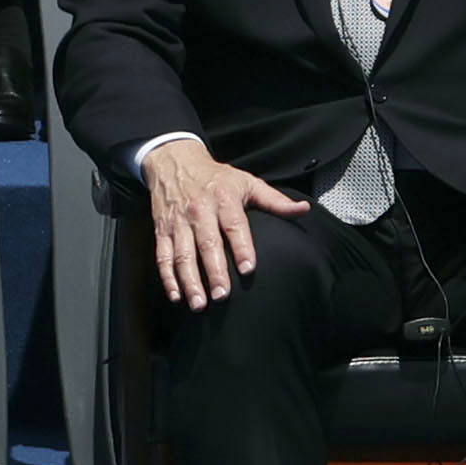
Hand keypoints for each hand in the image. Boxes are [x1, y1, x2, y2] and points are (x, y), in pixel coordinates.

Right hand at [144, 136, 308, 303]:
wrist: (174, 161)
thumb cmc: (216, 177)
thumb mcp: (247, 181)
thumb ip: (275, 200)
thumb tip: (304, 210)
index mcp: (223, 198)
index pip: (234, 225)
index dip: (242, 247)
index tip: (248, 269)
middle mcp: (199, 210)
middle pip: (207, 244)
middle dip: (214, 272)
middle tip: (222, 296)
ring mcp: (178, 222)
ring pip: (182, 255)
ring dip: (190, 282)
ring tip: (199, 304)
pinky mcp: (161, 230)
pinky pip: (162, 257)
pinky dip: (168, 278)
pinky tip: (176, 296)